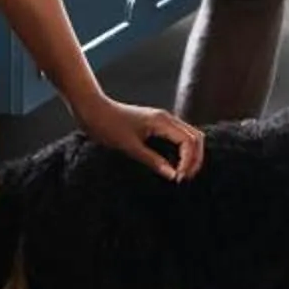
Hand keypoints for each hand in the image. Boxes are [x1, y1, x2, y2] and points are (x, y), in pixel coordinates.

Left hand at [75, 95, 206, 181]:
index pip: (189, 141)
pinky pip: (178, 136)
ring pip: (189, 136)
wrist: (93, 110)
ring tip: (181, 174)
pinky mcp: (157, 124)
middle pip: (195, 137)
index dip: (189, 162)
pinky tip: (174, 164)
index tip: (178, 179)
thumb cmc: (108, 126)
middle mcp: (166, 118)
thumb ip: (153, 161)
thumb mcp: (130, 147)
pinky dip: (183, 150)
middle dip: (195, 159)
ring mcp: (163, 120)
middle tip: (183, 179)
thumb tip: (173, 176)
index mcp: (162, 121)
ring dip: (191, 155)